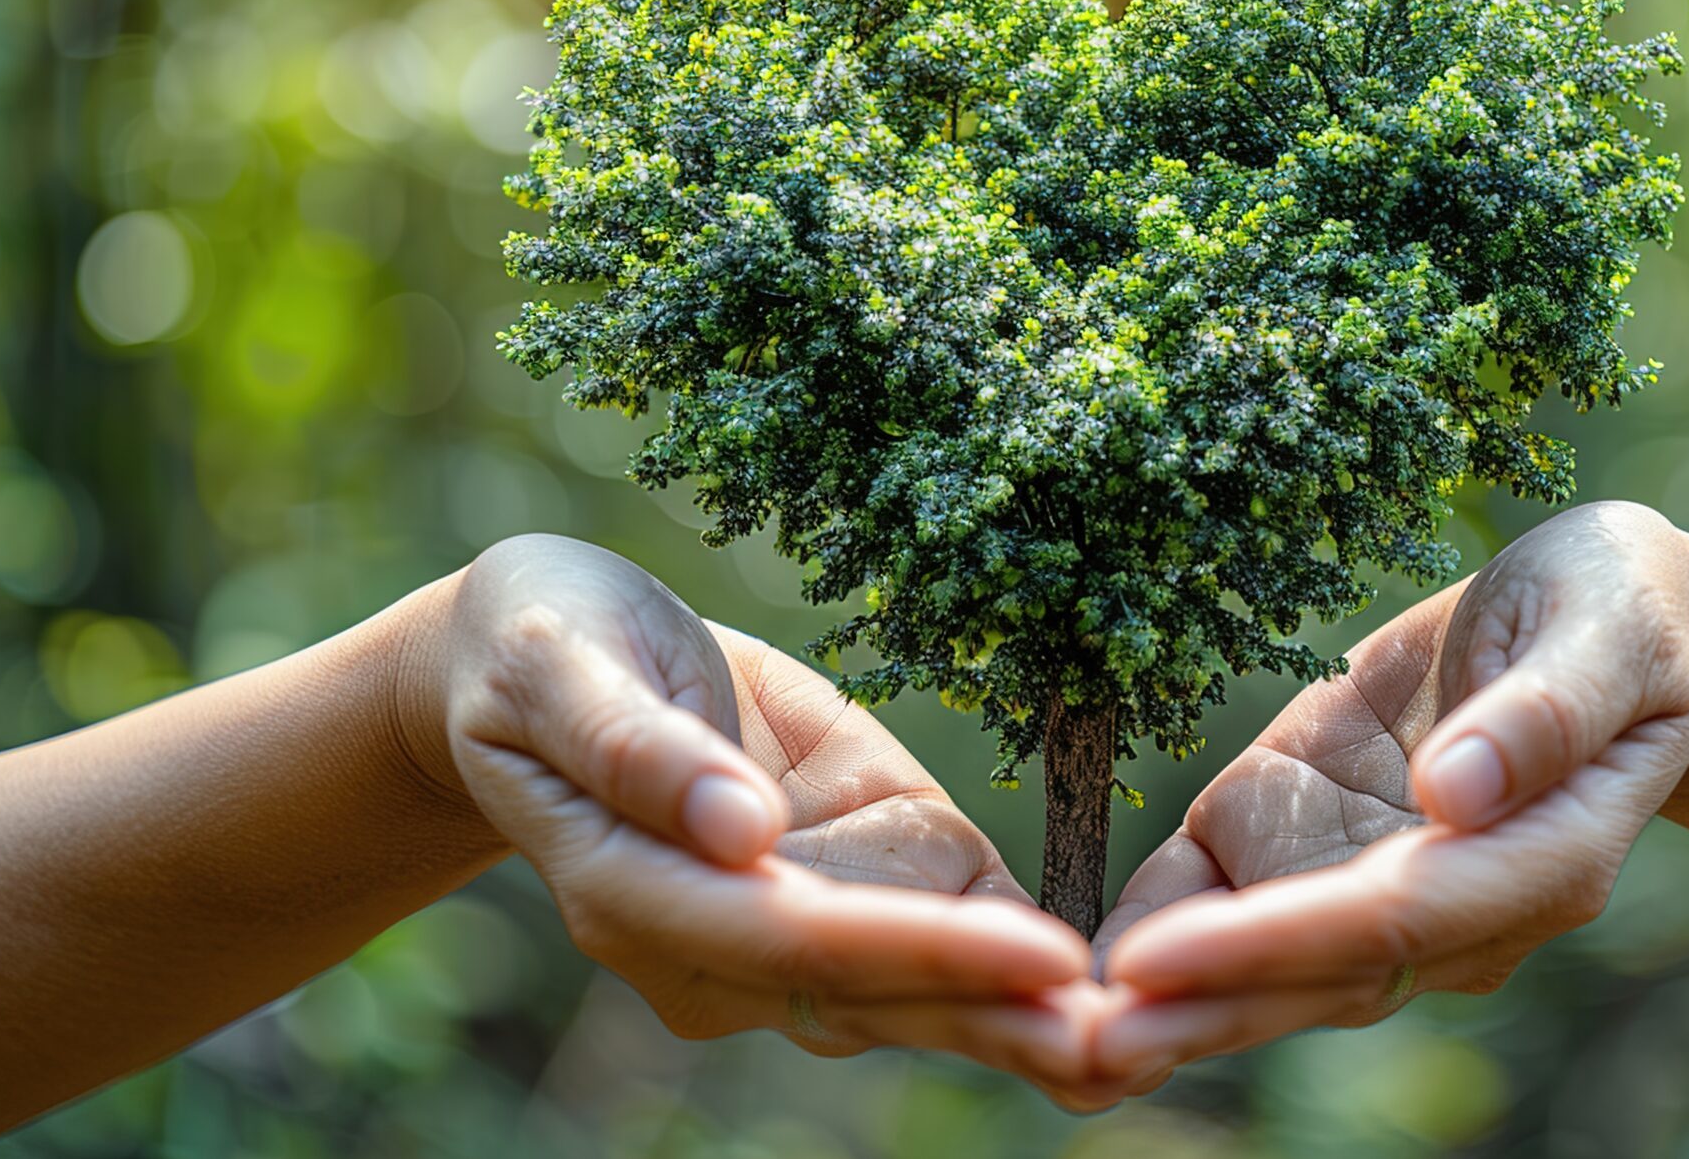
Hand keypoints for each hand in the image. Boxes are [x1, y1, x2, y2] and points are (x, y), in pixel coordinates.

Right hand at [429, 534, 1102, 1094]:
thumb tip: (741, 834)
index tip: (1034, 954)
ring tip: (1150, 1031)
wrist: (544, 657)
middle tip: (1126, 1038)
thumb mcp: (559, 668)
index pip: (792, 937)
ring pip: (914, 991)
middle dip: (998, 1016)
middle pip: (868, 993)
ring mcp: (784, 920)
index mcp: (636, 893)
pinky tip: (1120, 995)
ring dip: (1026, 1017)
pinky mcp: (846, 873)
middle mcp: (714, 939)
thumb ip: (637, 750)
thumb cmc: (537, 650)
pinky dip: (1019, 970)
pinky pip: (936, 935)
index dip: (916, 952)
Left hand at [1090, 502, 1688, 1088]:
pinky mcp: (1304, 830)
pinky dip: (1152, 937)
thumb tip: (1456, 798)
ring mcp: (1372, 875)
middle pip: (1320, 973)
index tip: (1171, 957)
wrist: (1601, 613)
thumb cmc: (1622, 616)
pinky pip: (1224, 897)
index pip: (1397, 915)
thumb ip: (1544, 713)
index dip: (1280, 941)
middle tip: (1083, 1040)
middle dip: (1201, 1007)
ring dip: (1167, 1003)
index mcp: (1538, 858)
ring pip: (1265, 964)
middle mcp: (1453, 902)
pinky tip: (1069, 975)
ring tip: (1056, 1036)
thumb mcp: (1611, 634)